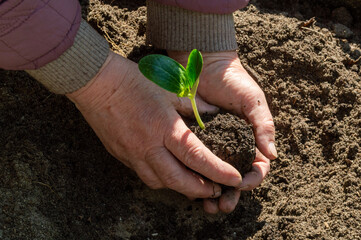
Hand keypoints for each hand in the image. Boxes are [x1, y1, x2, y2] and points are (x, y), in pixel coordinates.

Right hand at [66, 51, 243, 203]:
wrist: (97, 84)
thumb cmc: (134, 81)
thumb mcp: (169, 88)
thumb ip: (193, 104)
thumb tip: (212, 111)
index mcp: (165, 127)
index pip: (196, 157)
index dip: (218, 172)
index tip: (234, 179)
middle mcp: (149, 146)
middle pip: (178, 180)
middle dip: (201, 189)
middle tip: (216, 190)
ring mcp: (133, 154)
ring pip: (160, 182)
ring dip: (180, 187)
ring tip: (195, 184)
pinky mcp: (122, 156)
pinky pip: (144, 175)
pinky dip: (161, 179)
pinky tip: (169, 172)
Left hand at [168, 50, 275, 212]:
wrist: (206, 65)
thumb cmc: (234, 81)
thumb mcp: (253, 101)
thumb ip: (263, 126)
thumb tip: (272, 156)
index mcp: (250, 138)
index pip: (256, 167)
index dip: (252, 179)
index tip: (243, 184)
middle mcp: (232, 144)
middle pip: (234, 177)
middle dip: (231, 194)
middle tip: (222, 206)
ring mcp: (214, 144)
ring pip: (215, 175)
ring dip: (213, 193)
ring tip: (208, 206)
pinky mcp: (195, 140)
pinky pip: (197, 163)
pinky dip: (196, 178)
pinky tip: (191, 188)